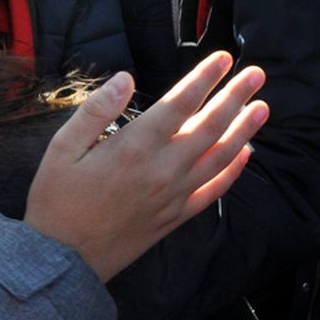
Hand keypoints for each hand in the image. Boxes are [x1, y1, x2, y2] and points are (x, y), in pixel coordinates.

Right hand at [24, 51, 268, 281]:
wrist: (62, 261)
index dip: (205, 77)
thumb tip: (125, 77)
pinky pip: (214, 191)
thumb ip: (95, 110)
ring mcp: (173, 195)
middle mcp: (162, 169)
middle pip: (210, 125)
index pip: (180, 103)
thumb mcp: (61, 149)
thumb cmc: (56, 201)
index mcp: (134, 146)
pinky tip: (245, 155)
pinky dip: (233, 171)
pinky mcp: (175, 217)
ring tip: (262, 108)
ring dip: (244, 130)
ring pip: (220, 157)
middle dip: (236, 97)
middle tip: (256, 75)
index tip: (224, 58)